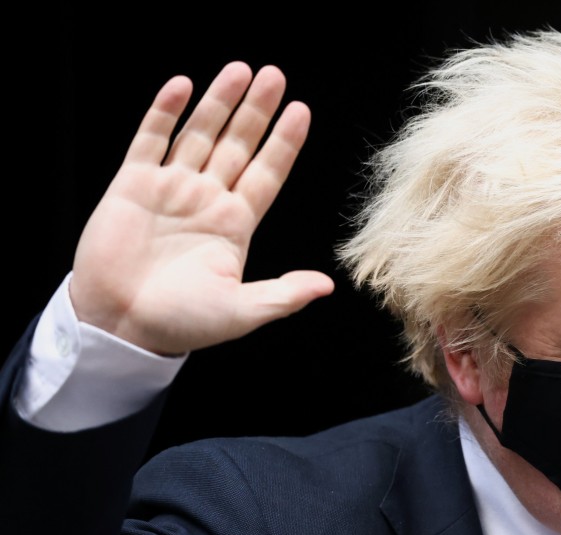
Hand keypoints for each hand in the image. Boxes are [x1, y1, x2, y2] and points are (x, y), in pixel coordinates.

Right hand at [69, 62, 333, 355]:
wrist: (121, 325)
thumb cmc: (181, 322)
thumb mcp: (241, 311)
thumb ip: (283, 295)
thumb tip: (327, 286)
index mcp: (235, 224)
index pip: (267, 173)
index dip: (284, 143)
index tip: (302, 111)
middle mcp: (206, 200)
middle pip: (238, 145)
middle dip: (256, 111)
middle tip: (275, 76)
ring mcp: (170, 189)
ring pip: (200, 134)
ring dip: (218, 103)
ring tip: (239, 70)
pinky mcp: (132, 185)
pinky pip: (151, 140)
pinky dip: (165, 113)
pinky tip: (182, 86)